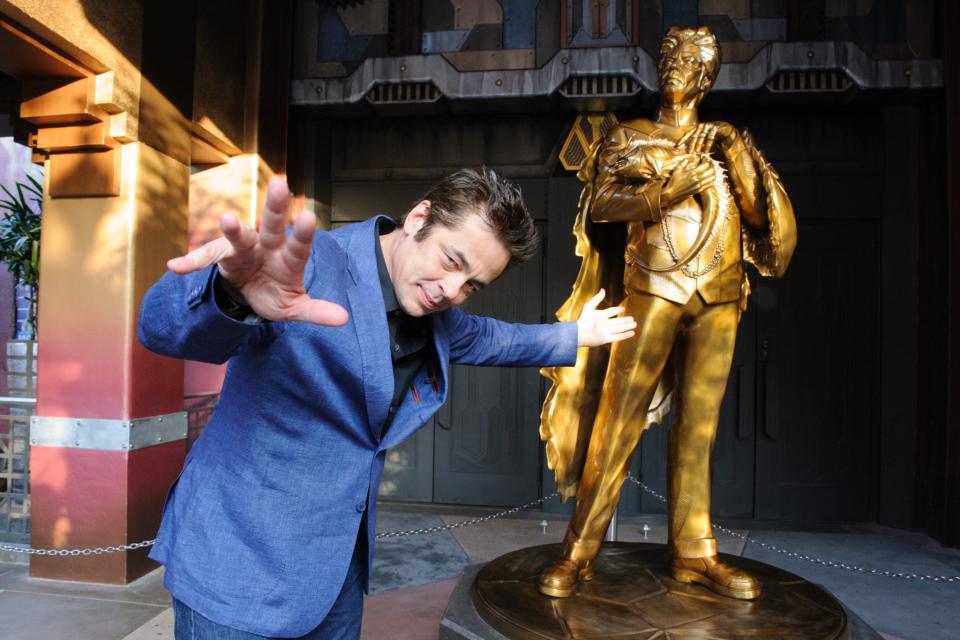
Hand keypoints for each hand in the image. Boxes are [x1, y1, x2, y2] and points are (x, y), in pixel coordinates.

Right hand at [167, 177, 348, 325]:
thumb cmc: (277, 294)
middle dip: (275, 207)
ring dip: (233, 229)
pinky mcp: (222, 257)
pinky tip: (176, 266)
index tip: (308, 217)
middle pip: (272, 225)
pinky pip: (205, 260)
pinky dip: (190, 263)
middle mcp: (268, 247)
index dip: (303, 234)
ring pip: (239, 236)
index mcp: (289, 259)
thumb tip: (344, 319)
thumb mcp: (295, 308)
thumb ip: (316, 311)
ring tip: (226, 220)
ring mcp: (244, 249)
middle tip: (280, 184)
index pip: (299, 246)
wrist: (251, 293)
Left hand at [576, 290, 636, 346]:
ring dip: (627, 326)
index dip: (617, 310)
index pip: (611, 312)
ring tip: (635, 324)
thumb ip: (597, 298)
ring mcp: (606, 332)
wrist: (579, 333)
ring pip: (619, 328)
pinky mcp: (606, 339)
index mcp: (600, 315)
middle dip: (625, 320)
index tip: (623, 309)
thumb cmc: (583, 319)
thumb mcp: (589, 306)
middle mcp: (604, 324)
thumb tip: (603, 290)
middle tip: (633, 319)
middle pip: (617, 322)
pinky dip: (625, 335)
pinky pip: (618, 337)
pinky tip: (632, 333)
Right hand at [661, 157, 715, 206]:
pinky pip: (710, 185)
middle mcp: (698, 179)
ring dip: (712, 172)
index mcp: (693, 173)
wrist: (672, 194)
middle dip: (711, 165)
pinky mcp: (699, 190)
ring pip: (712, 178)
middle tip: (708, 162)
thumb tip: (689, 158)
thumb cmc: (674, 181)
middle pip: (711, 170)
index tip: (704, 157)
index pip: (706, 164)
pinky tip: (708, 177)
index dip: (706, 159)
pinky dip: (711, 180)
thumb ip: (684, 162)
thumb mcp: (677, 169)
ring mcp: (699, 185)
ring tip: (710, 169)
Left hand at [678, 121, 736, 154]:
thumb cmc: (714, 136)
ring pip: (702, 136)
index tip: (677, 146)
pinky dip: (708, 144)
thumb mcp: (704, 140)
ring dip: (699, 145)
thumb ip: (697, 143)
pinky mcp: (716, 127)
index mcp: (698, 128)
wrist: (727, 131)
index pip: (689, 134)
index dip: (683, 140)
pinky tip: (706, 151)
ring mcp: (709, 125)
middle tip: (689, 152)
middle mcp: (702, 126)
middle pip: (695, 135)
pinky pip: (711, 137)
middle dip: (691, 144)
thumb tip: (687, 150)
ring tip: (696, 152)